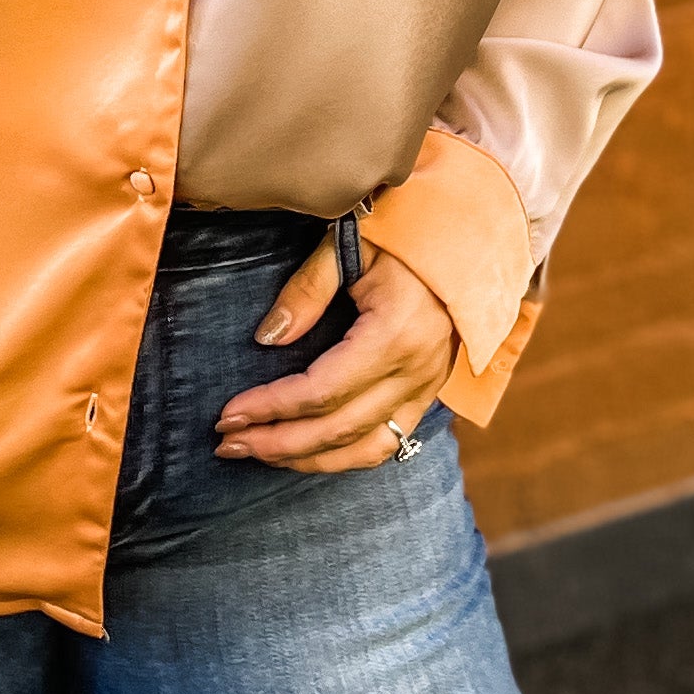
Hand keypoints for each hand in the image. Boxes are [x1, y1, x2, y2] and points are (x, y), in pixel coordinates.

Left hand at [213, 236, 457, 474]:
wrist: (465, 239)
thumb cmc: (403, 234)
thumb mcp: (350, 245)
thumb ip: (308, 289)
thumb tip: (267, 337)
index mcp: (395, 333)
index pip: (322, 390)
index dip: (272, 407)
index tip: (229, 414)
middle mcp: (416, 371)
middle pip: (338, 427)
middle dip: (278, 442)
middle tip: (228, 444)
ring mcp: (427, 388)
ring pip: (363, 448)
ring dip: (307, 459)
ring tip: (259, 455)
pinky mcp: (428, 393)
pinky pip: (387, 443)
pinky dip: (343, 457)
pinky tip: (307, 454)